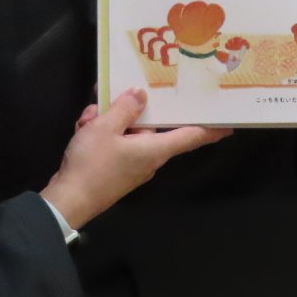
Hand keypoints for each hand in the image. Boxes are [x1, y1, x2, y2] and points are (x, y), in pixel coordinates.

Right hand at [43, 88, 231, 228]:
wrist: (67, 201)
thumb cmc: (92, 165)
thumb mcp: (105, 128)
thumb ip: (125, 108)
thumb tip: (141, 95)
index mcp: (155, 149)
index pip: (191, 137)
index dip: (210, 129)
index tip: (229, 124)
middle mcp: (149, 157)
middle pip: (150, 125)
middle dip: (128, 110)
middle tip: (108, 98)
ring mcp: (132, 164)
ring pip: (126, 131)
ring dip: (107, 121)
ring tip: (88, 120)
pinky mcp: (116, 168)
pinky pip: (114, 142)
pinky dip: (99, 133)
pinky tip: (83, 129)